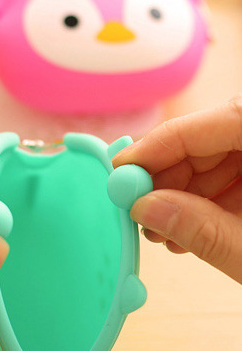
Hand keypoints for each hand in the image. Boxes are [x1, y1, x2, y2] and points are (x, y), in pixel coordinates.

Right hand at [113, 97, 241, 283]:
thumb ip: (201, 229)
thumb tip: (142, 207)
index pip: (213, 122)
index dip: (159, 144)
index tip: (119, 169)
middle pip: (208, 140)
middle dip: (167, 176)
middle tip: (135, 206)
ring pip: (215, 159)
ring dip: (181, 193)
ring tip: (159, 228)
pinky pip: (230, 175)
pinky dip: (204, 200)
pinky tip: (186, 227)